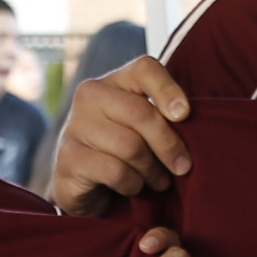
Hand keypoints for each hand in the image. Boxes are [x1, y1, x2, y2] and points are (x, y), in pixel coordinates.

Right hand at [48, 55, 192, 217]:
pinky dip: (132, 184)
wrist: (82, 187)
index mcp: (113, 82)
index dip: (168, 89)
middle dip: (168, 145)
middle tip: (182, 166)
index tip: (185, 115)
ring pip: (130, 146)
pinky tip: (133, 187)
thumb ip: (163, 117)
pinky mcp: (69, 158)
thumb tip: (187, 116)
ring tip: (158, 180)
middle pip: (142, 113)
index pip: (144, 68)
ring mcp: (75, 126)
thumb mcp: (143, 129)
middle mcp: (90, 96)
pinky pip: (116, 171)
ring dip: (152, 170)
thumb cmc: (122, 152)